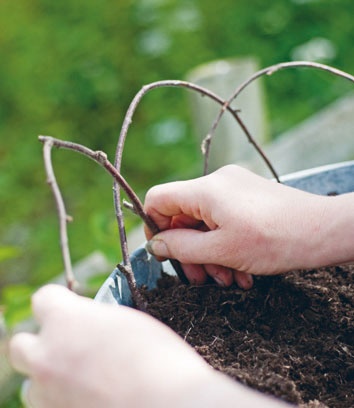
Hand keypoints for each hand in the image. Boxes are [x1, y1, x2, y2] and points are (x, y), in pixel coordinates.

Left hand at [8, 285, 287, 407]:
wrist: (168, 404)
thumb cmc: (156, 359)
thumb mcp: (127, 321)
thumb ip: (97, 320)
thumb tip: (91, 325)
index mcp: (66, 320)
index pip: (43, 299)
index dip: (58, 302)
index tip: (71, 307)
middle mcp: (46, 356)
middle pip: (21, 345)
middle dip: (42, 343)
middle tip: (69, 346)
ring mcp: (47, 394)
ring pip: (31, 384)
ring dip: (49, 378)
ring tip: (81, 379)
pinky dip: (63, 402)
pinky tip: (91, 396)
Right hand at [144, 165, 349, 286]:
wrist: (324, 231)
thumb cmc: (275, 240)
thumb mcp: (221, 250)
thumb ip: (181, 247)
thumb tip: (155, 245)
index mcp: (205, 190)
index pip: (159, 199)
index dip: (155, 227)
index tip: (165, 253)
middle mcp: (217, 182)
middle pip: (183, 215)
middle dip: (189, 250)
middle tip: (199, 278)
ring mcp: (235, 188)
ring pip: (205, 222)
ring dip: (210, 254)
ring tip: (226, 280)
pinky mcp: (248, 197)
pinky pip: (224, 221)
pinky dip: (226, 245)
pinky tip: (240, 271)